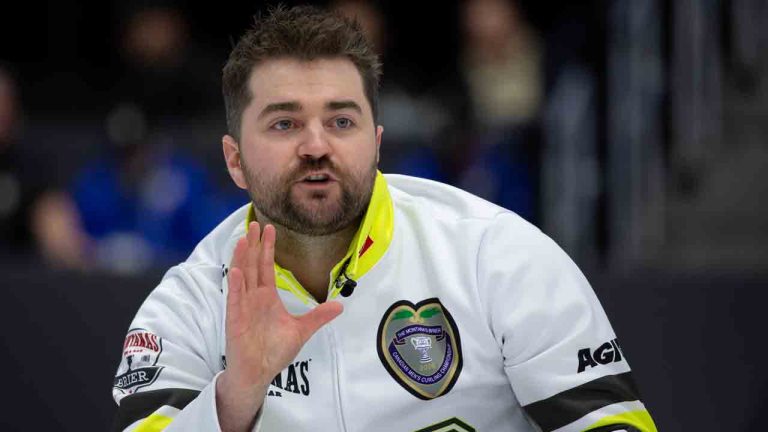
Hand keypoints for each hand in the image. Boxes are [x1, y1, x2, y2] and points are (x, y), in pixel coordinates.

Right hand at [216, 222, 342, 431]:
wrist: (259, 372)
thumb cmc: (275, 351)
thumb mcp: (301, 330)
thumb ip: (318, 316)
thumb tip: (340, 306)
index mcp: (267, 297)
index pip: (266, 267)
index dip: (267, 248)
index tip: (269, 229)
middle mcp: (253, 297)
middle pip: (253, 265)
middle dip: (253, 244)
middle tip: (254, 223)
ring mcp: (243, 307)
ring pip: (242, 277)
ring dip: (242, 258)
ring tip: (243, 239)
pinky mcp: (235, 319)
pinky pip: (235, 299)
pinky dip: (235, 285)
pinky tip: (237, 271)